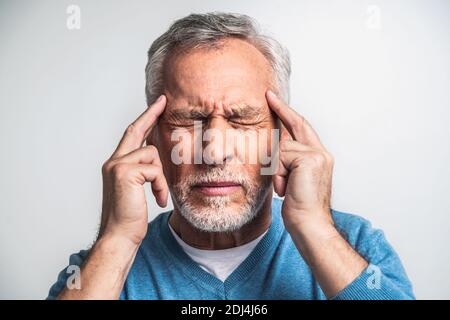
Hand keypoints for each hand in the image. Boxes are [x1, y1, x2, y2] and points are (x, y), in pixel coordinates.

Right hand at [99, 95, 167, 244]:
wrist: (120, 236)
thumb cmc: (130, 216)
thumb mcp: (137, 189)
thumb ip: (143, 170)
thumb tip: (156, 156)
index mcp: (116, 164)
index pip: (131, 135)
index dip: (144, 119)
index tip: (157, 105)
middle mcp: (113, 161)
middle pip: (135, 130)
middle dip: (151, 114)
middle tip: (164, 101)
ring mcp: (117, 165)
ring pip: (152, 154)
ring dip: (161, 177)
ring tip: (159, 195)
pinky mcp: (125, 173)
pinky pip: (155, 169)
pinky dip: (160, 185)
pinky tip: (157, 199)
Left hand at [266, 90, 333, 230]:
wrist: (309, 225)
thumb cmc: (299, 207)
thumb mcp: (291, 179)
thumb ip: (288, 161)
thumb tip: (275, 147)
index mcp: (318, 157)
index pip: (302, 129)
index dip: (289, 114)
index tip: (275, 100)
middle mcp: (321, 153)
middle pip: (296, 126)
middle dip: (282, 109)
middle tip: (268, 95)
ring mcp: (318, 155)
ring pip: (282, 147)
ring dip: (276, 169)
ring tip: (284, 188)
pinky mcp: (310, 159)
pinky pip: (282, 157)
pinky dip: (278, 174)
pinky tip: (285, 188)